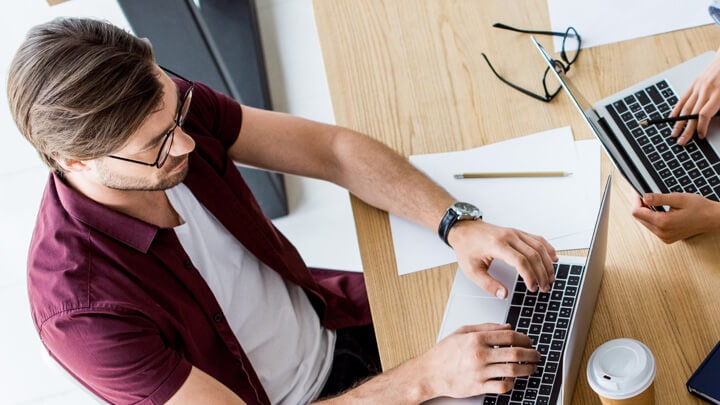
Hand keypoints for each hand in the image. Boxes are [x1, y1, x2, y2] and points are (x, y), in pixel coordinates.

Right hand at [421, 323, 539, 398]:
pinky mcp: (479, 387)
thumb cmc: (444, 353)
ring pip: (513, 370)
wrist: (430, 373)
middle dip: (531, 354)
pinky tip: (513, 379)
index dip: (524, 338)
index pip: (509, 336)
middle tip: (536, 355)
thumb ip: (486, 327)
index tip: (529, 341)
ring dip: (527, 369)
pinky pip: (502, 386)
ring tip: (531, 367)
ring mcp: (480, 372)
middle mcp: (479, 355)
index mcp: (476, 338)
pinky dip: (512, 383)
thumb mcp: (462, 332)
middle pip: (515, 353)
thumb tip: (506, 326)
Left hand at [447, 220, 557, 297]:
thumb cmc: (467, 247)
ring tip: (550, 277)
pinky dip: (547, 249)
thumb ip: (487, 284)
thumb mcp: (471, 270)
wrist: (463, 229)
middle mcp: (509, 236)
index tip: (532, 288)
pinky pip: (537, 239)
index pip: (520, 260)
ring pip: (539, 246)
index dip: (530, 276)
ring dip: (547, 263)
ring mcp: (514, 233)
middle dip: (542, 273)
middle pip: (533, 254)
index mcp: (497, 245)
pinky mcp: (517, 232)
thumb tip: (503, 294)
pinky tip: (553, 258)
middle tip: (544, 287)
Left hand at [631, 192, 719, 242]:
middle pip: (639, 218)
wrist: (713, 219)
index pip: (636, 212)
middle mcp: (662, 233)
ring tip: (653, 201)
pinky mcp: (667, 238)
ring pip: (645, 223)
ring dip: (646, 212)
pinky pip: (653, 227)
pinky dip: (652, 218)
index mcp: (663, 223)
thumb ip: (659, 198)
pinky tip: (659, 210)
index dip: (635, 200)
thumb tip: (644, 197)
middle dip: (640, 205)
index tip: (637, 191)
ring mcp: (664, 237)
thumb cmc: (699, 208)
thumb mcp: (679, 198)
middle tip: (644, 194)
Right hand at [671, 49, 719, 144]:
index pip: (704, 115)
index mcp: (718, 94)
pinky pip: (683, 99)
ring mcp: (698, 87)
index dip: (701, 127)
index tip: (700, 136)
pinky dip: (677, 109)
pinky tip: (672, 118)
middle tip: (681, 141)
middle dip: (686, 130)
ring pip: (686, 108)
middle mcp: (706, 91)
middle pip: (693, 114)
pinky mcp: (694, 83)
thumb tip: (715, 121)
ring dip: (679, 122)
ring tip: (674, 133)